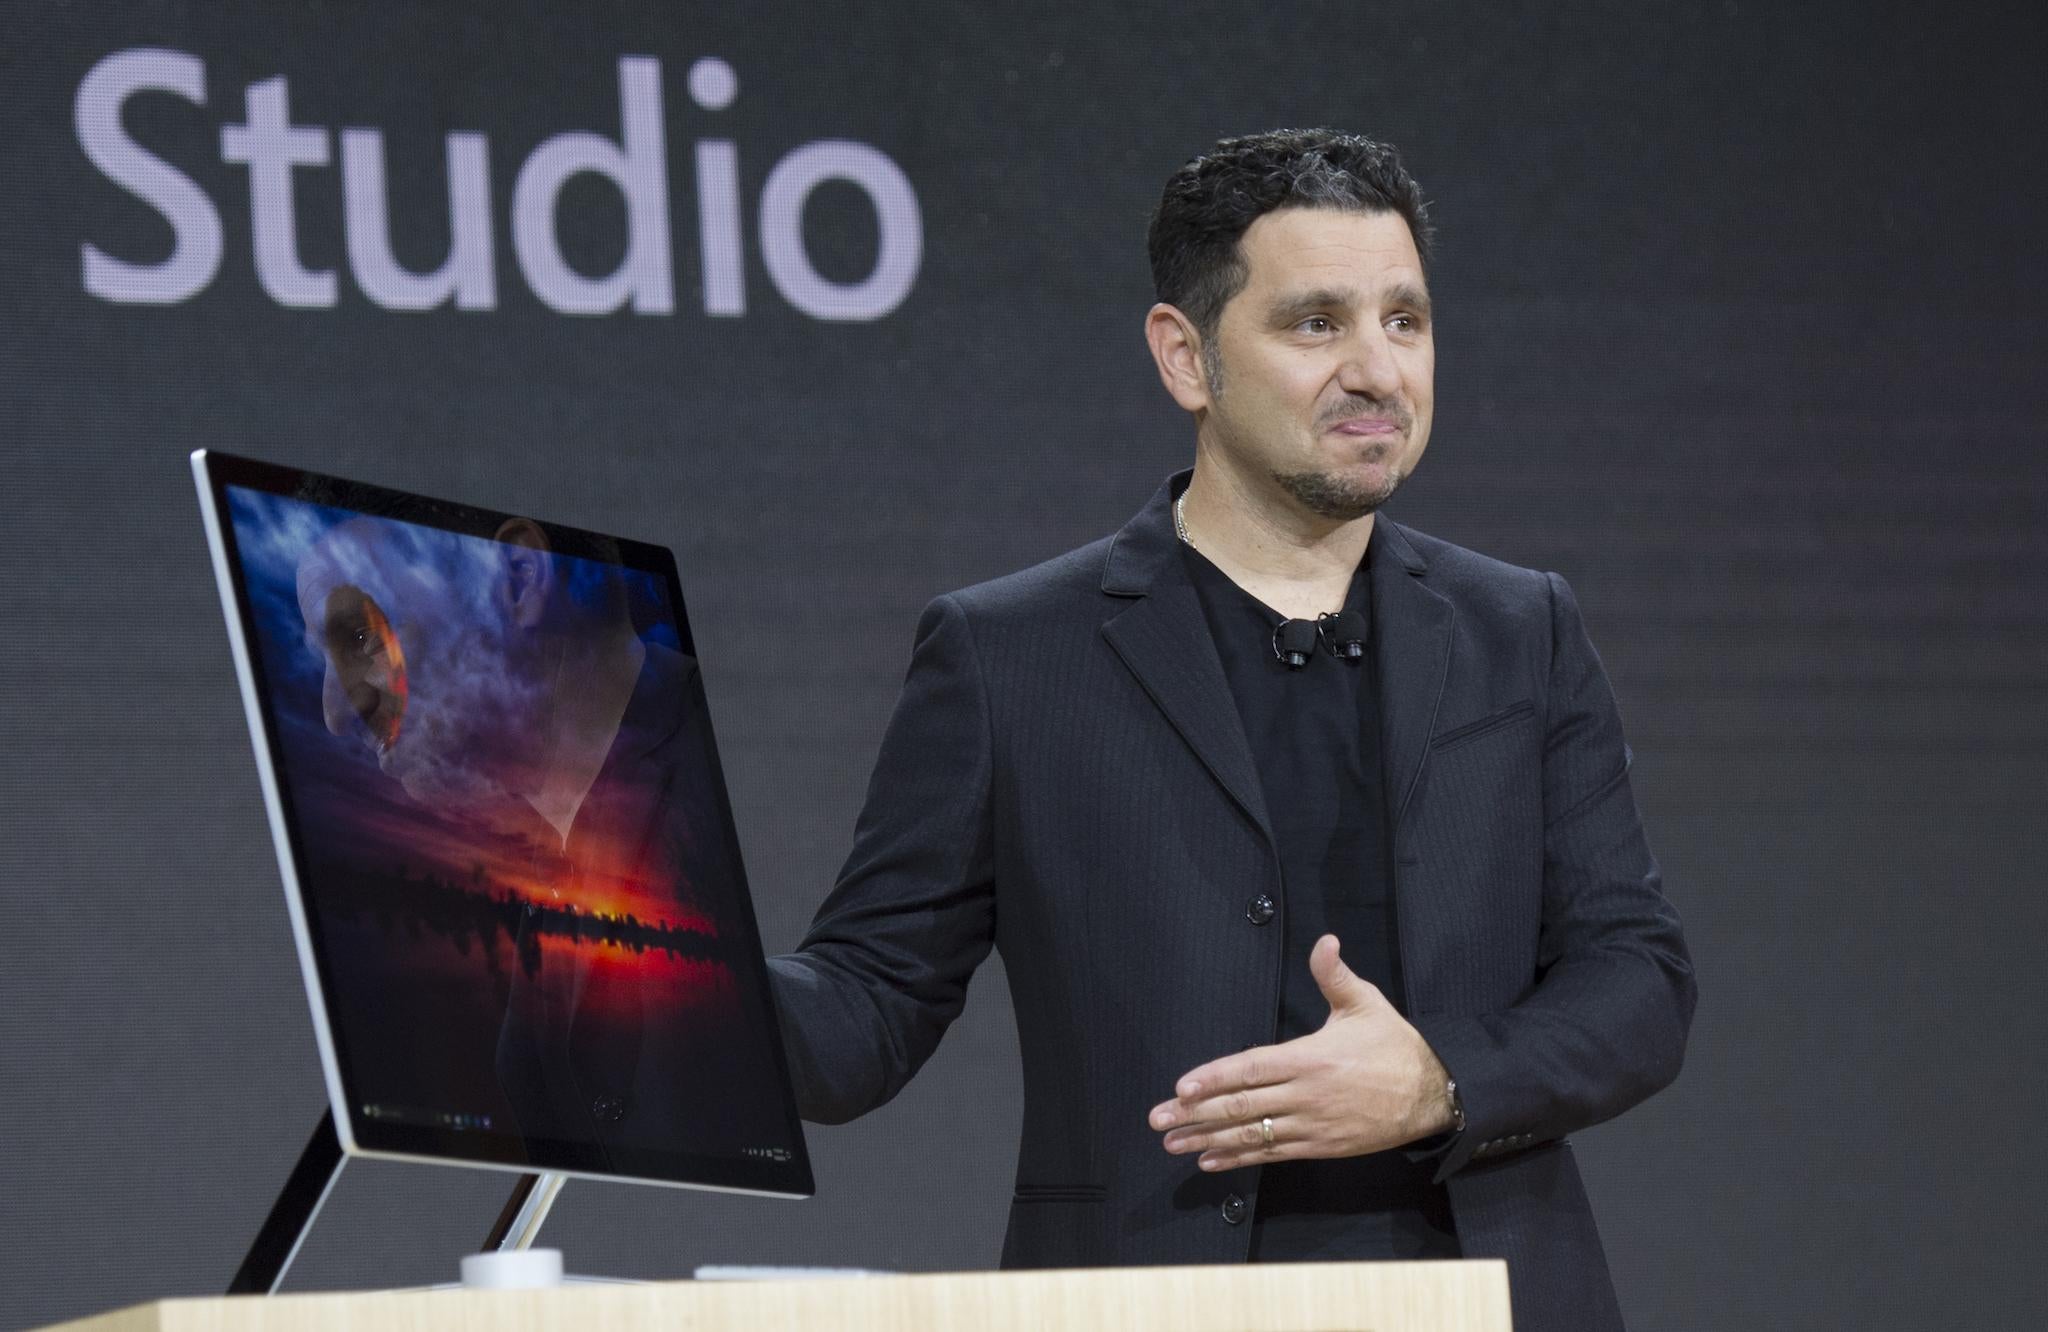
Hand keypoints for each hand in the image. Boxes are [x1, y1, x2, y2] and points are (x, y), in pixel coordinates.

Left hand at [1148, 934, 1453, 1171]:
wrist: (1433, 1093)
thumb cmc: (1394, 1045)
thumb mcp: (1365, 1003)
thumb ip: (1334, 975)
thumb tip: (1324, 940)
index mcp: (1310, 1058)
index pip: (1251, 1068)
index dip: (1214, 1078)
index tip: (1182, 1087)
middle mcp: (1306, 1095)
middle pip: (1242, 1106)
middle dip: (1195, 1114)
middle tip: (1159, 1119)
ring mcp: (1312, 1125)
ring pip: (1252, 1135)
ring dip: (1208, 1140)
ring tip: (1173, 1143)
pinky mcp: (1321, 1147)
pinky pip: (1273, 1155)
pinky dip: (1240, 1159)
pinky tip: (1211, 1161)